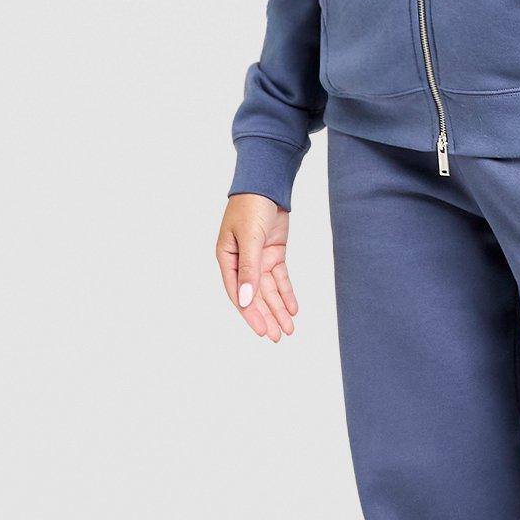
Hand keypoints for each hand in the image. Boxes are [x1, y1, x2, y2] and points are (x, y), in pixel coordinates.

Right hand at [217, 194, 298, 341]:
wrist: (267, 183)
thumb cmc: (251, 206)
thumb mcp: (249, 238)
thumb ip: (249, 270)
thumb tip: (247, 299)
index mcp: (227, 259)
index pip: (238, 293)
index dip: (251, 314)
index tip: (263, 331)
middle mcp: (241, 262)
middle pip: (255, 295)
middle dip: (268, 316)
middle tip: (279, 336)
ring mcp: (258, 258)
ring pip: (269, 289)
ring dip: (279, 308)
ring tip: (289, 328)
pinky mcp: (273, 253)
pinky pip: (280, 278)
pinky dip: (286, 292)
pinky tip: (293, 308)